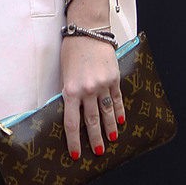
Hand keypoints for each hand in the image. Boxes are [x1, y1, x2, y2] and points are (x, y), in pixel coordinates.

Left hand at [61, 35, 123, 159]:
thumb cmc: (72, 50)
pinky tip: (121, 122)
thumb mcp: (64, 73)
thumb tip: (71, 111)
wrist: (88, 30)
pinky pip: (117, 99)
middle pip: (91, 121)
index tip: (76, 153)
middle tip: (98, 152)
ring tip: (111, 140)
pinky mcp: (114, 78)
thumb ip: (68, 92)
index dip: (74, 140)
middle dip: (94, 139)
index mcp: (70, 90)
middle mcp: (87, 90)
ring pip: (107, 112)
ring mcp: (102, 84)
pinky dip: (119, 112)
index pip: (72, 122)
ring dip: (109, 128)